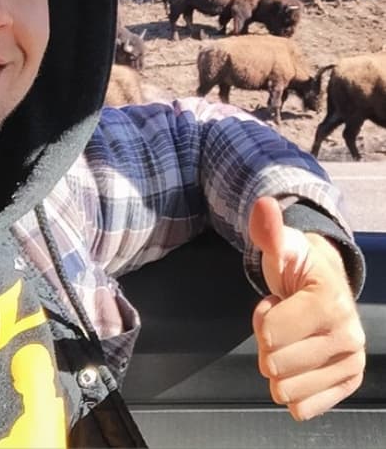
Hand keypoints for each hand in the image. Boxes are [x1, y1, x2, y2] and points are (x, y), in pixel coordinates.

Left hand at [249, 196, 365, 419]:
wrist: (324, 285)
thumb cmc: (298, 267)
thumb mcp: (282, 247)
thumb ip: (268, 231)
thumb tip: (263, 204)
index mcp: (330, 302)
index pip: (270, 334)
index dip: (263, 317)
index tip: (277, 300)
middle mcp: (348, 335)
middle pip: (275, 364)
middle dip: (268, 343)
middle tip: (284, 320)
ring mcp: (351, 362)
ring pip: (287, 389)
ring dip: (279, 365)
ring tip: (293, 337)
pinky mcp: (348, 382)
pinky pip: (305, 409)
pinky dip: (294, 390)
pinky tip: (301, 363)